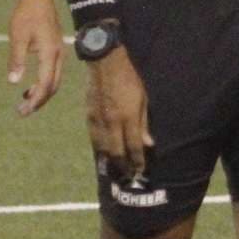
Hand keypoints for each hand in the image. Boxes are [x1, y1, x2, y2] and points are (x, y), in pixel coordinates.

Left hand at [6, 0, 63, 116]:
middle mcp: (58, 56)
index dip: (35, 99)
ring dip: (41, 94)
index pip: (45, 84)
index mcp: (50, 53)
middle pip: (53, 86)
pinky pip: (53, 74)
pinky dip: (43, 84)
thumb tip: (13, 81)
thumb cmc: (26, 15)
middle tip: (22, 111)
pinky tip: (29, 87)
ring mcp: (59, 54)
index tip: (23, 110)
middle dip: (39, 101)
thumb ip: (16, 59)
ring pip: (54, 81)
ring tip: (25, 101)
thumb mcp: (18, 36)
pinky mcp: (56, 51)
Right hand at [86, 46, 153, 180]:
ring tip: (117, 168)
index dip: (138, 161)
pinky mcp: (89, 116)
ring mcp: (98, 120)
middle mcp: (112, 122)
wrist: (105, 62)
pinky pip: (94, 138)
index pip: (134, 146)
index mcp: (128, 117)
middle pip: (117, 152)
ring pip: (103, 148)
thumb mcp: (143, 99)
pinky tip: (104, 153)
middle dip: (124, 166)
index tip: (141, 170)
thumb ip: (144, 123)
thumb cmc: (129, 78)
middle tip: (129, 175)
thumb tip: (149, 144)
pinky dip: (100, 149)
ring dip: (111, 160)